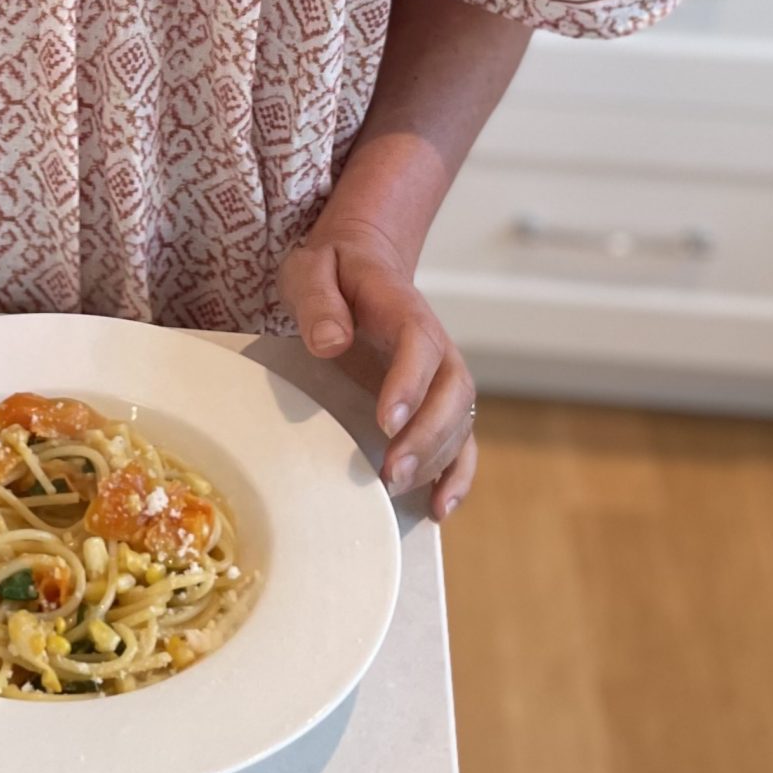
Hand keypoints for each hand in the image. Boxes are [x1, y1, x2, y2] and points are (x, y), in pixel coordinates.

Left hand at [276, 215, 477, 521]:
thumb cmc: (332, 270)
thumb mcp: (310, 269)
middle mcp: (434, 343)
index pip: (418, 344)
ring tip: (396, 489)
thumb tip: (331, 343)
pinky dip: (457, 476)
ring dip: (435, 460)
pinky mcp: (435, 401)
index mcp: (402, 306)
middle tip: (389, 473)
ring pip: (460, 421)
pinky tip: (438, 508)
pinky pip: (462, 440)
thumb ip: (318, 301)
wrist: (361, 264)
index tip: (387, 423)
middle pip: (451, 391)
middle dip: (426, 437)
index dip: (409, 384)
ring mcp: (440, 374)